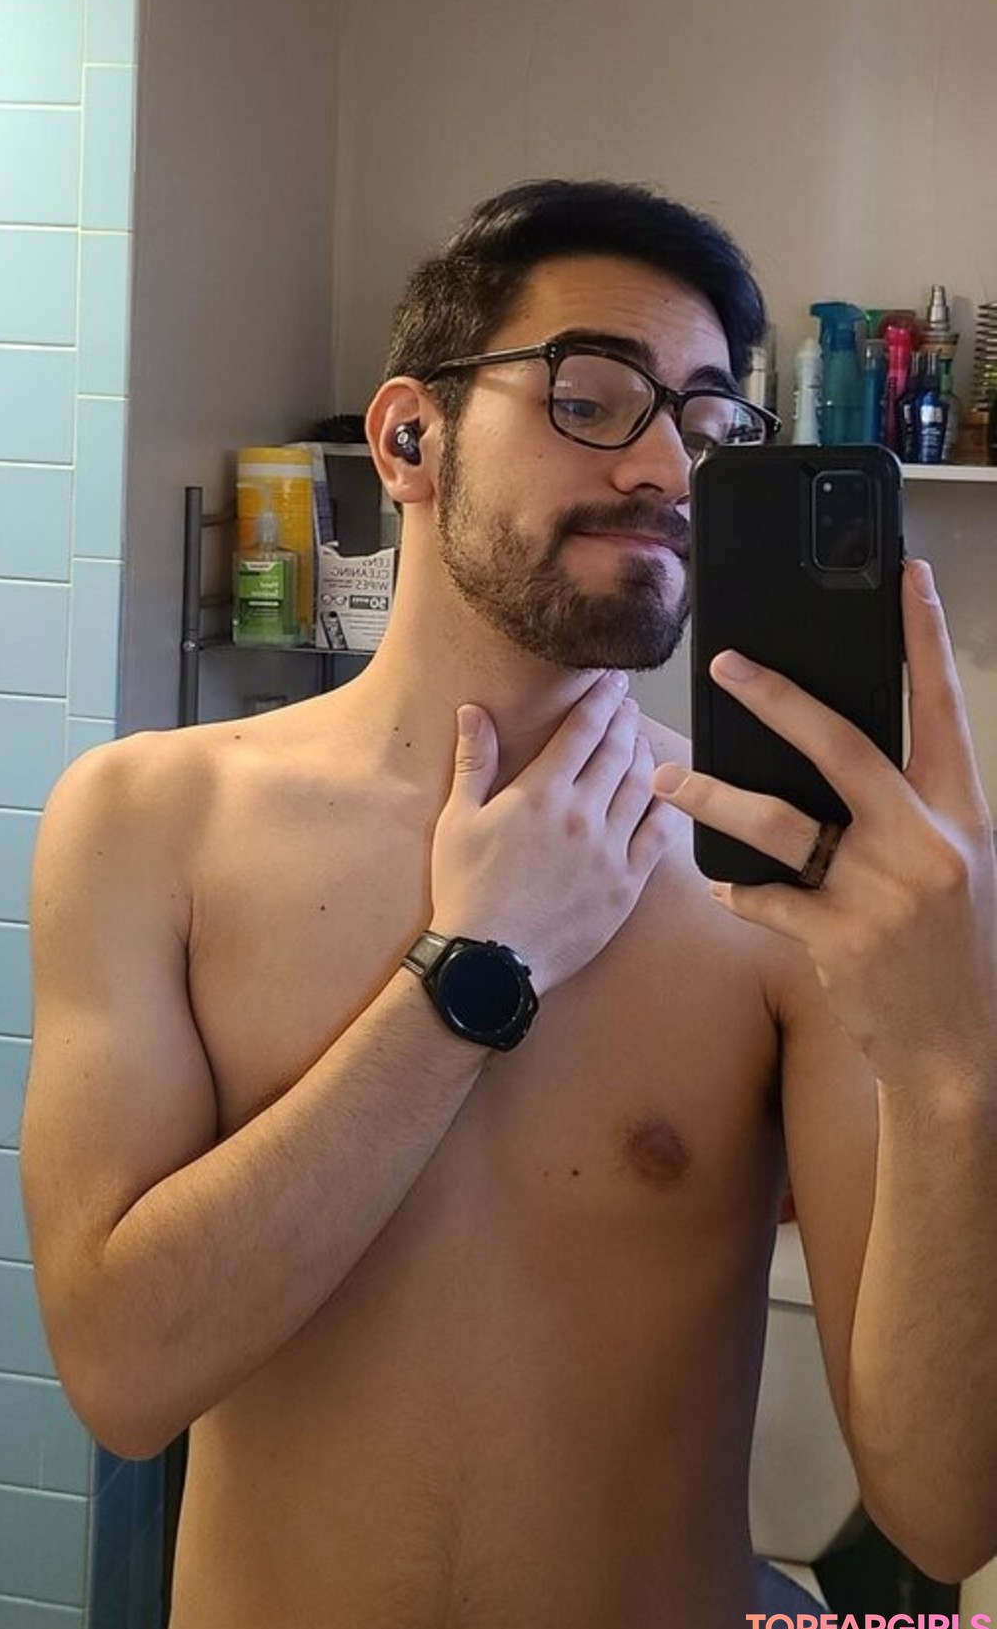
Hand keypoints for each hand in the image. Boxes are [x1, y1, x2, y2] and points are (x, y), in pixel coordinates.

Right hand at [430, 670, 681, 995]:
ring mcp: (609, 850)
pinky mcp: (626, 885)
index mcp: (541, 793)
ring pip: (643, 786)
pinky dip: (670, 806)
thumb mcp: (458, 819)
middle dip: (626, 719)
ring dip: (647, 754)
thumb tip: (474, 710)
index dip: (601, 698)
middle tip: (627, 703)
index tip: (611, 681)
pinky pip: (660, 835)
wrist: (489, 962)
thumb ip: (474, 760)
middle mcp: (582, 814)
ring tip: (642, 740)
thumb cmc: (467, 890)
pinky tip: (671, 792)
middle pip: (618, 750)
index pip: (583, 729)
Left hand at [651, 560, 996, 1099]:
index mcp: (958, 813)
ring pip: (780, 822)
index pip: (943, 708)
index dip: (925, 638)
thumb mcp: (956, 864)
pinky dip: (737, 888)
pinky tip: (720, 885)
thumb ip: (912, 808)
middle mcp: (923, 843)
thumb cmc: (955, 948)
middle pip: (840, 747)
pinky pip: (766, 896)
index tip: (908, 578)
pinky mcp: (839, 938)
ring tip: (670, 778)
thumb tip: (848, 751)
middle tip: (725, 663)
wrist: (958, 1050)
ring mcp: (879, 891)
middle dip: (778, 699)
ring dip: (715, 795)